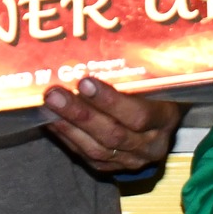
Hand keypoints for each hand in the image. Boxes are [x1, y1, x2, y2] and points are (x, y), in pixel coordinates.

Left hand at [40, 76, 182, 172]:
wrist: (159, 124)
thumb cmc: (154, 91)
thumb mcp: (154, 79)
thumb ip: (135, 70)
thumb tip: (97, 45)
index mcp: (165, 120)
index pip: (139, 115)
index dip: (110, 101)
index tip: (84, 82)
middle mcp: (150, 146)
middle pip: (113, 134)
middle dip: (80, 114)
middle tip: (54, 94)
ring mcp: (130, 161)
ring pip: (96, 149)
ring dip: (68, 126)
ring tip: (47, 107)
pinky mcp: (111, 168)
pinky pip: (85, 156)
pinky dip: (66, 137)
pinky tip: (50, 120)